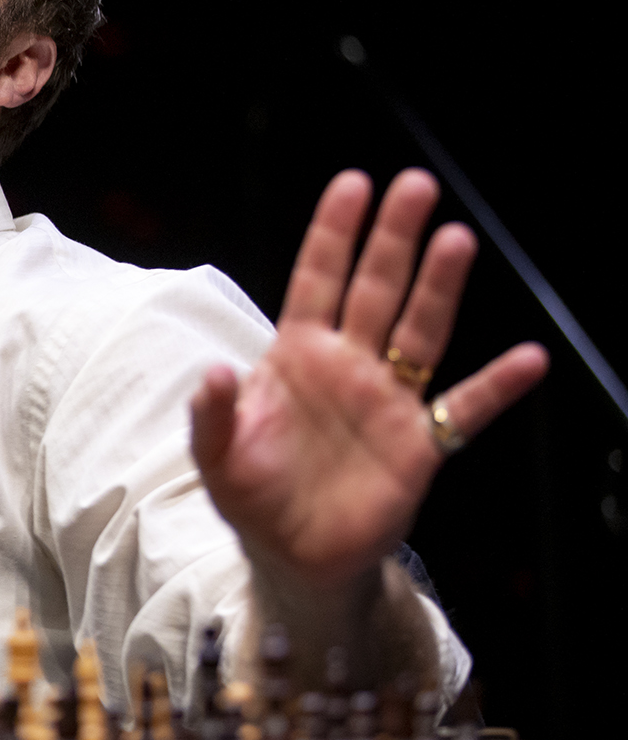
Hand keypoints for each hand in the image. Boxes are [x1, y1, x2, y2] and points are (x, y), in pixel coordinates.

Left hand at [190, 168, 548, 589]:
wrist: (292, 555)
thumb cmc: (253, 496)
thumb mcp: (216, 456)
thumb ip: (212, 414)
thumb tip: (213, 371)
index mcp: (296, 357)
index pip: (316, 280)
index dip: (333, 234)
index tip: (354, 184)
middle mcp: (349, 366)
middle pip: (376, 290)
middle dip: (392, 240)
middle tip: (414, 187)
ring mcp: (388, 401)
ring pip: (419, 332)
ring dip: (438, 288)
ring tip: (456, 240)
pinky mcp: (419, 445)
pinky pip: (465, 410)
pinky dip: (496, 386)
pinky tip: (528, 359)